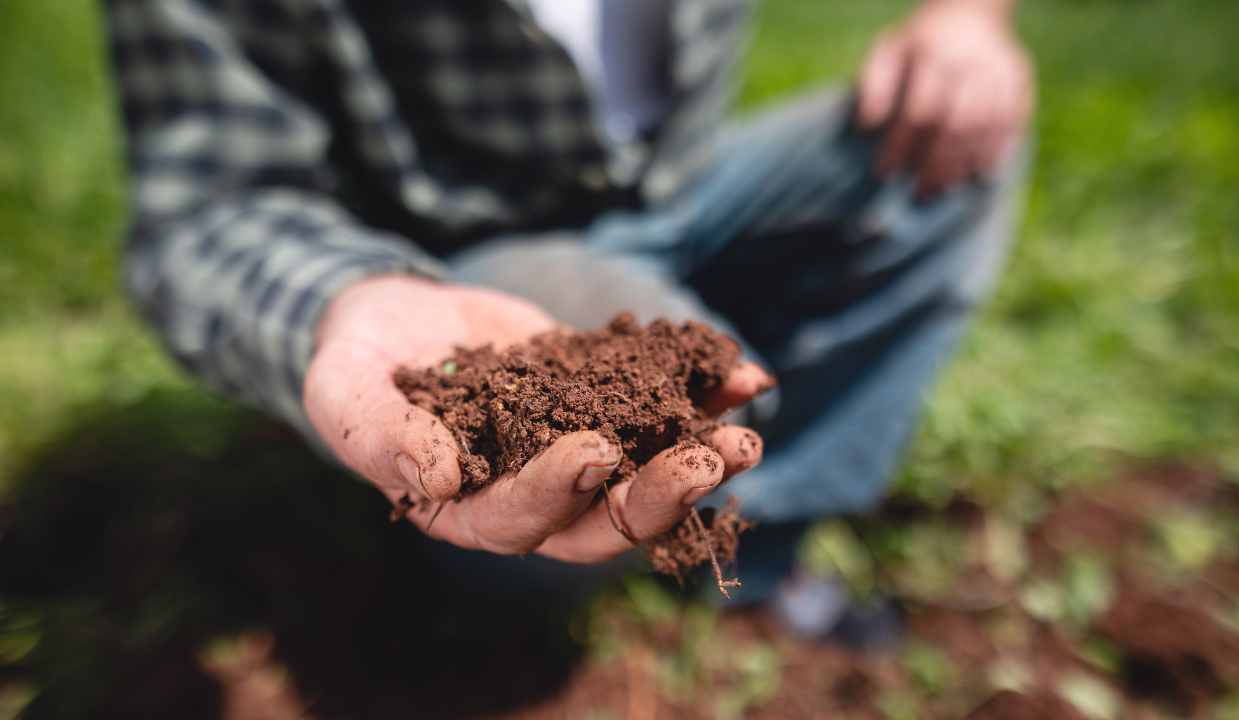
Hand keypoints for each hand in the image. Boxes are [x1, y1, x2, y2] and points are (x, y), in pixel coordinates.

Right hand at [303, 275, 770, 562]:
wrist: (390, 317)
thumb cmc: (353, 364)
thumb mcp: (345, 395)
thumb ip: (382, 437)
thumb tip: (440, 478)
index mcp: (469, 511)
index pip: (523, 521)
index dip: (560, 493)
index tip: (593, 451)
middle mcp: (533, 493)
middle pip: (606, 518)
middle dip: (662, 494)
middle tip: (712, 460)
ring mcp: (574, 447)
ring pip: (647, 471)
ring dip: (700, 456)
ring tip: (745, 432)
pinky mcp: (602, 400)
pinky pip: (658, 405)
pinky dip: (702, 393)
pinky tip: (746, 373)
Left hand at [857, 0, 1032, 196]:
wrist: (970, 13)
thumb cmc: (919, 43)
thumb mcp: (888, 51)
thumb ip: (875, 84)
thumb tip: (867, 125)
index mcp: (935, 55)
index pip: (918, 111)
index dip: (901, 145)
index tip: (885, 172)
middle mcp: (971, 64)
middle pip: (956, 125)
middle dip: (936, 164)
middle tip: (919, 193)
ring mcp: (1000, 73)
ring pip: (985, 128)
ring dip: (964, 164)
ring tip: (944, 189)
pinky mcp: (1020, 82)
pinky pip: (1013, 123)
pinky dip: (996, 152)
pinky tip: (979, 174)